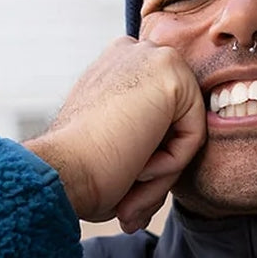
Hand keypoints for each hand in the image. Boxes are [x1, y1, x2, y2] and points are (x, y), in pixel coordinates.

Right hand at [25, 38, 205, 232]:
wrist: (63, 173)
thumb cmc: (80, 173)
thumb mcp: (114, 151)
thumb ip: (145, 144)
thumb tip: (155, 157)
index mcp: (116, 67)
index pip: (160, 120)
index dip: (145, 161)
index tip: (119, 186)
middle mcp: (133, 53)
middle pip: (175, 124)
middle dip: (157, 168)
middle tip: (128, 204)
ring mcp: (151, 56)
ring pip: (186, 130)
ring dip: (162, 170)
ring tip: (130, 185)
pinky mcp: (170, 70)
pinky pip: (194, 134)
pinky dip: (171, 163)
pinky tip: (138, 166)